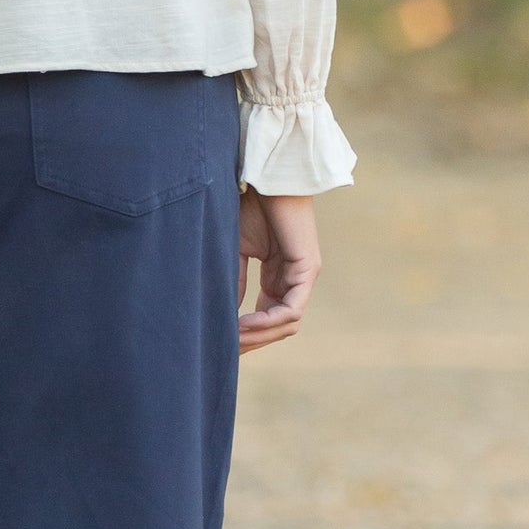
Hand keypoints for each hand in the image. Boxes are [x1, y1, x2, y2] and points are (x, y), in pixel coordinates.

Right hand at [238, 190, 319, 355]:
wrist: (263, 176)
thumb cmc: (249, 204)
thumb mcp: (235, 251)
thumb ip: (235, 282)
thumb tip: (226, 315)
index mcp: (279, 277)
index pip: (268, 318)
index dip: (246, 335)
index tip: (220, 343)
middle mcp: (295, 280)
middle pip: (278, 328)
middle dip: (251, 342)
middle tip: (223, 351)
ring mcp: (304, 276)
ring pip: (286, 324)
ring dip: (258, 336)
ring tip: (230, 339)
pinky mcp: (308, 269)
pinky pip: (291, 309)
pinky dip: (267, 321)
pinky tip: (243, 324)